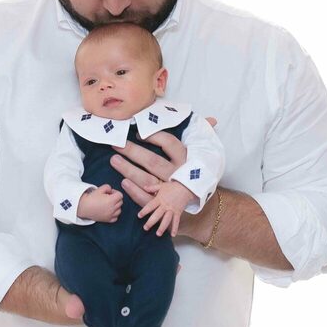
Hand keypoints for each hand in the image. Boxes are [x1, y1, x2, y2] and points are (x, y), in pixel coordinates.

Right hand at [77, 184, 122, 222]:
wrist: (83, 207)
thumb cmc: (91, 198)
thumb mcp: (99, 188)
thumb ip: (108, 187)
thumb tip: (111, 191)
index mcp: (111, 200)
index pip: (120, 195)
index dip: (115, 192)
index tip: (109, 192)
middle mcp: (112, 209)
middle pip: (120, 202)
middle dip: (116, 198)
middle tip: (108, 197)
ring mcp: (110, 215)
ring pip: (119, 210)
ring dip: (116, 206)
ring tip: (108, 204)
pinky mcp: (107, 220)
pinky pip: (116, 218)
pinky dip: (114, 214)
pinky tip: (109, 211)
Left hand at [112, 117, 217, 239]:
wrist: (201, 206)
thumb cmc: (195, 174)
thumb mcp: (202, 155)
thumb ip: (203, 135)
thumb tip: (212, 120)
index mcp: (187, 159)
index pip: (170, 144)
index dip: (154, 137)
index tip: (138, 133)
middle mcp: (178, 174)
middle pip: (153, 161)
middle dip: (133, 152)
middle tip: (116, 144)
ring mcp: (169, 191)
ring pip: (146, 179)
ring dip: (128, 170)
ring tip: (114, 160)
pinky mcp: (162, 204)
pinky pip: (147, 199)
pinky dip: (134, 192)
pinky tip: (123, 183)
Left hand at [137, 180, 197, 235]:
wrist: (185, 187)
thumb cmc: (172, 186)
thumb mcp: (161, 186)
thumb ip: (152, 188)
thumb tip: (144, 187)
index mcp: (160, 199)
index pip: (150, 206)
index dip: (144, 211)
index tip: (139, 216)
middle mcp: (165, 205)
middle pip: (157, 215)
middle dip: (151, 222)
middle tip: (145, 228)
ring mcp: (172, 209)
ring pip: (167, 220)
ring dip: (162, 227)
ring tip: (158, 234)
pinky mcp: (178, 212)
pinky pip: (176, 221)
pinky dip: (175, 228)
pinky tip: (173, 235)